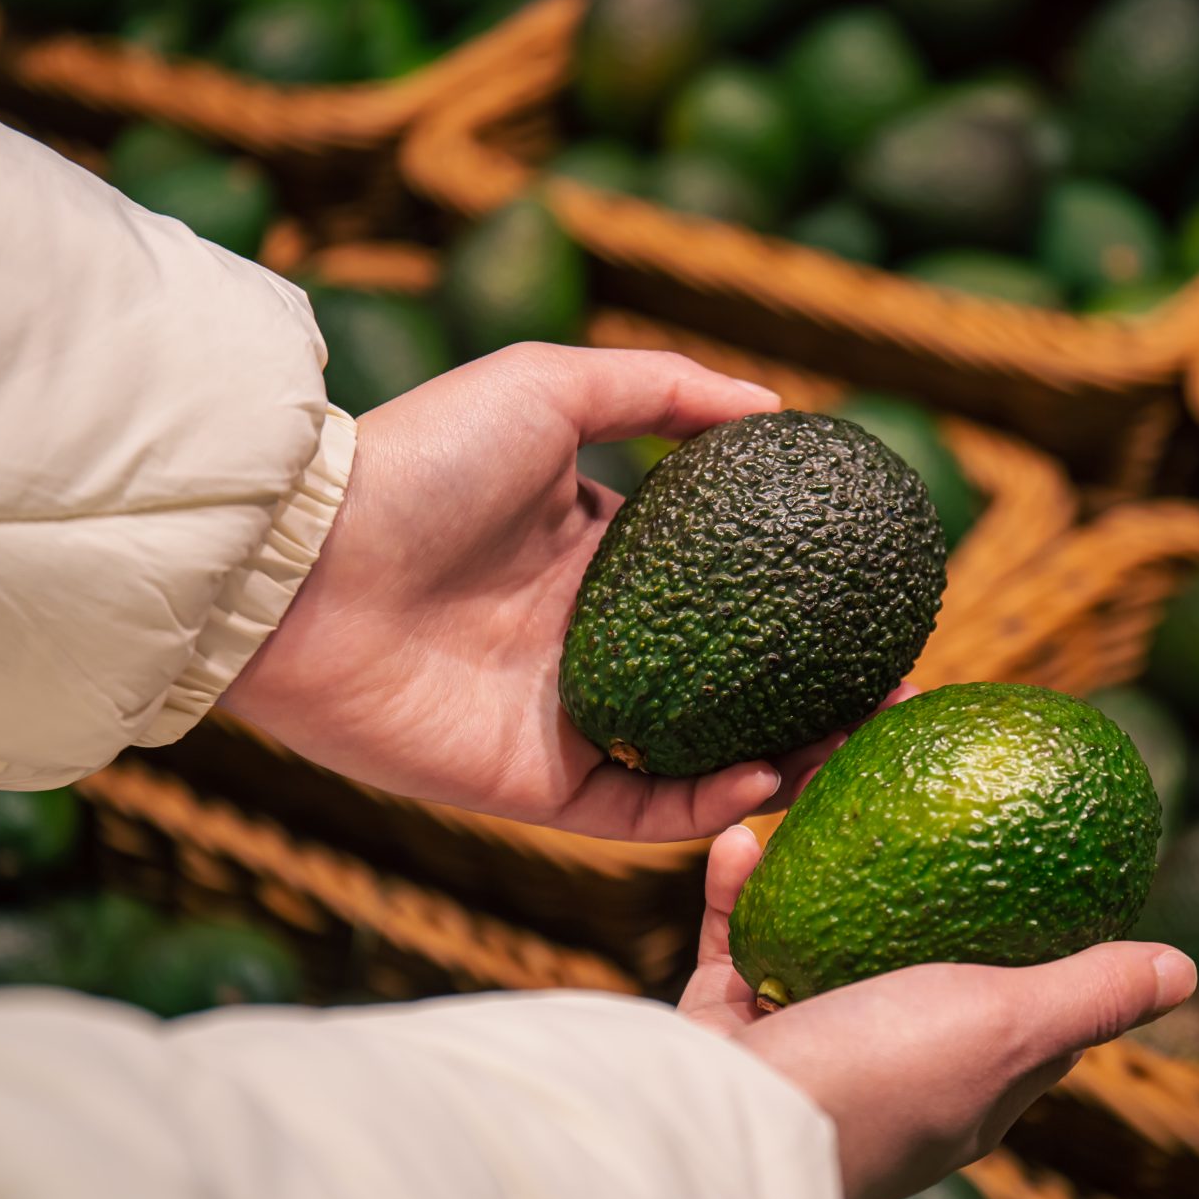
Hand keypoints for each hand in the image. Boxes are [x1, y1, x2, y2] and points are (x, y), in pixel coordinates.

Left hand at [223, 343, 850, 840]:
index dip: (798, 597)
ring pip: (702, 757)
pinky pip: (640, 810)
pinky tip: (764, 775)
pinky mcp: (533, 786)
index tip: (874, 593)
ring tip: (858, 739)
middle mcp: (594, 645)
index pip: (723, 588)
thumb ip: (660, 389)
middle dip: (818, 692)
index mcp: (600, 558)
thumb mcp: (548, 387)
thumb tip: (777, 405)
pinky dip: (705, 805)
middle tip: (896, 686)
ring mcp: (569, 720)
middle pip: (730, 683)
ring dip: (785, 757)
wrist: (301, 563)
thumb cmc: (417, 461)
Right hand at [681, 826, 1196, 1198]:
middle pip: (911, 948)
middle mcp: (887, 1064)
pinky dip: (740, 888)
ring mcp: (807, 1044)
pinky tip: (745, 835)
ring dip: (818, 861)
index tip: (1035, 844)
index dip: (1034, 928)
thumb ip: (1088, 996)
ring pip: (817, 933)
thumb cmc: (881, 1080)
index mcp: (963, 1078)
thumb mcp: (1008, 1028)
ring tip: (826, 788)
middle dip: (912, 867)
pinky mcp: (733, 1028)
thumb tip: (1183, 971)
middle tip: (914, 784)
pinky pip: (738, 941)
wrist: (726, 1127)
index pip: (1021, 1000)